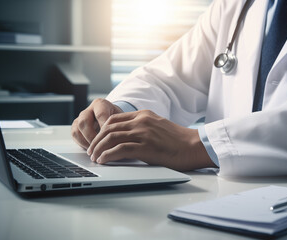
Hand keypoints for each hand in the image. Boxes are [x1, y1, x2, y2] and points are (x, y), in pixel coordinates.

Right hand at [71, 98, 122, 148]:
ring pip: (77, 130)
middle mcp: (88, 110)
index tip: (109, 136)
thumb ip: (120, 124)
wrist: (110, 118)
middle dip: (92, 136)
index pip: (100, 114)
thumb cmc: (116, 119)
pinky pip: (75, 136)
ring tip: (96, 150)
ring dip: (86, 142)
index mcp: (100, 104)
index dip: (104, 126)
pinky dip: (82, 144)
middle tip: (100, 145)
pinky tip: (92, 149)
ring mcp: (80, 119)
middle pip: (84, 122)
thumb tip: (120, 136)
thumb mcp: (121, 118)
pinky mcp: (76, 127)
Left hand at [87, 110, 214, 170]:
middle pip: (108, 128)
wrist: (195, 146)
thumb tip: (126, 138)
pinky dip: (108, 155)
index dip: (101, 131)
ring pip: (111, 137)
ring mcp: (143, 133)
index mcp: (143, 115)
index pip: (113, 119)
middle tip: (92, 151)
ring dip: (99, 148)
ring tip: (95, 158)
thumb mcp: (158, 127)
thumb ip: (142, 128)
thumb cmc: (178, 140)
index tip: (97, 141)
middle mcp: (141, 121)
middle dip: (96, 140)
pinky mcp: (146, 147)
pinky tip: (104, 160)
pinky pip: (120, 149)